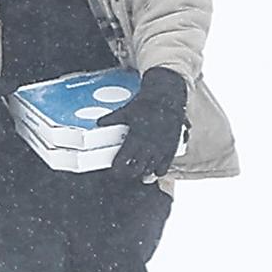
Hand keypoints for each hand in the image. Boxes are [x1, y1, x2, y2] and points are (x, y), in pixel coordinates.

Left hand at [116, 68, 188, 184]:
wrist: (167, 97)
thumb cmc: (146, 104)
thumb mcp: (126, 111)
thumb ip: (112, 119)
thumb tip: (100, 122)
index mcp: (135, 137)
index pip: (124, 160)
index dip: (118, 169)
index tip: (114, 171)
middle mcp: (148, 145)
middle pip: (136, 170)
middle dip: (129, 174)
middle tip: (125, 174)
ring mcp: (160, 148)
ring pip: (150, 170)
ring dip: (143, 173)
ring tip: (138, 173)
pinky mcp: (171, 148)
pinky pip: (165, 166)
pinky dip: (159, 171)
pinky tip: (155, 171)